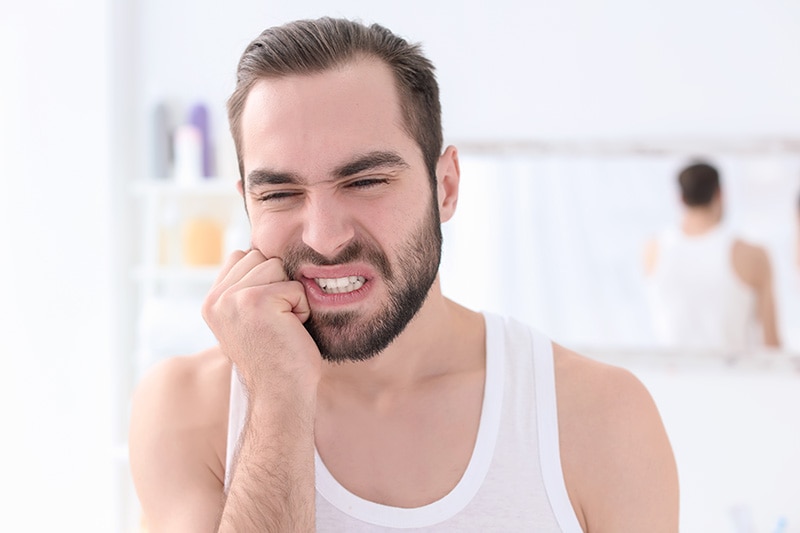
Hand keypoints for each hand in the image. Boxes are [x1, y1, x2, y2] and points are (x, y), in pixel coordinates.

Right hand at [202, 250, 321, 396]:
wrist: (282, 394)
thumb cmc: (278, 357)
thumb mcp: (250, 319)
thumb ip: (245, 287)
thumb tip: (262, 250)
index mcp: (212, 302)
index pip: (242, 256)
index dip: (266, 279)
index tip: (267, 315)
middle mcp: (216, 299)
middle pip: (261, 256)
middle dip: (279, 284)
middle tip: (276, 322)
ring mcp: (233, 299)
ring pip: (277, 266)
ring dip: (291, 295)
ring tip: (282, 325)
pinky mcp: (255, 300)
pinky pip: (294, 285)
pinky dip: (302, 308)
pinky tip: (290, 331)